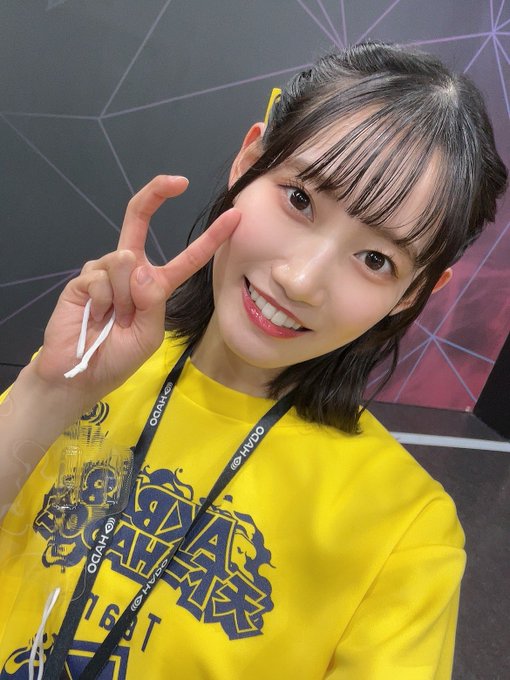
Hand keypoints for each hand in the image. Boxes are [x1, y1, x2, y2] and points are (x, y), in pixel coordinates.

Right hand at [33, 175, 239, 406]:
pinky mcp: (83, 279)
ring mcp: (104, 270)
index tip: (234, 217)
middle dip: (156, 193)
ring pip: (123, 259)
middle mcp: (130, 269)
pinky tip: (95, 318)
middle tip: (177, 180)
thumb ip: (151, 301)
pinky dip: (102, 303)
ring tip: (112, 321)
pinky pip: (100, 279)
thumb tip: (139, 264)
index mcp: (155, 285)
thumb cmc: (118, 357)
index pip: (186, 257)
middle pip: (139, 219)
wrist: (81, 374)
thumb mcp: (148, 334)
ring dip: (122, 297)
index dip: (210, 238)